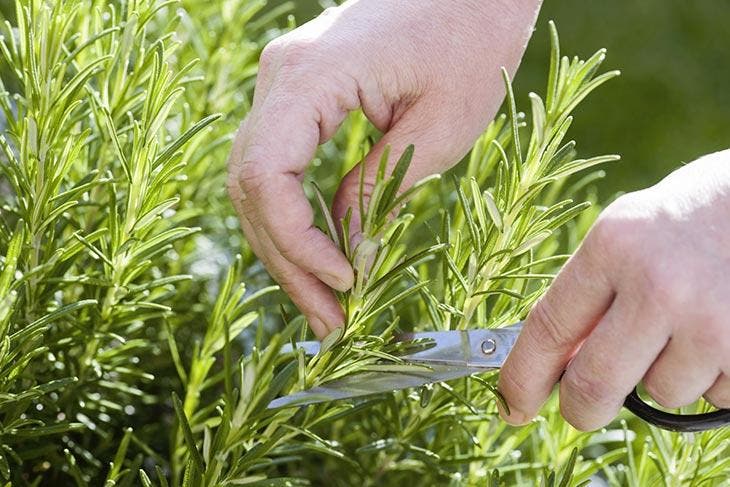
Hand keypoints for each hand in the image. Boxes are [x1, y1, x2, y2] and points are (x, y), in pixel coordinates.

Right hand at [227, 0, 540, 337]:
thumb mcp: (440, 127)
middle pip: (251, 188)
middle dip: (289, 262)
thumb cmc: (472, 39)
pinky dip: (297, 217)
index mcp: (310, 75)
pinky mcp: (300, 94)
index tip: (345, 282)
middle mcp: (280, 75)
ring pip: (258, 183)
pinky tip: (323, 256)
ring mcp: (284, 83)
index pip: (265, 175)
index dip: (296, 242)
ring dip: (289, 248)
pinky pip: (280, 166)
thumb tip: (348, 253)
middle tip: (330, 321)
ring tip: (327, 305)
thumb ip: (380, 189)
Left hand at [499, 150, 729, 429]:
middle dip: (581, 408)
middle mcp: (658, 286)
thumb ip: (593, 293)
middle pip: (594, 384)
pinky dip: (712, 376)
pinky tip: (723, 331)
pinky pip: (715, 395)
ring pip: (662, 393)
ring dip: (664, 376)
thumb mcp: (628, 234)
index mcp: (613, 246)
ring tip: (688, 326)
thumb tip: (558, 360)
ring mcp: (711, 321)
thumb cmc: (689, 218)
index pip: (548, 328)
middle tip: (581, 409)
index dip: (522, 377)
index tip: (511, 406)